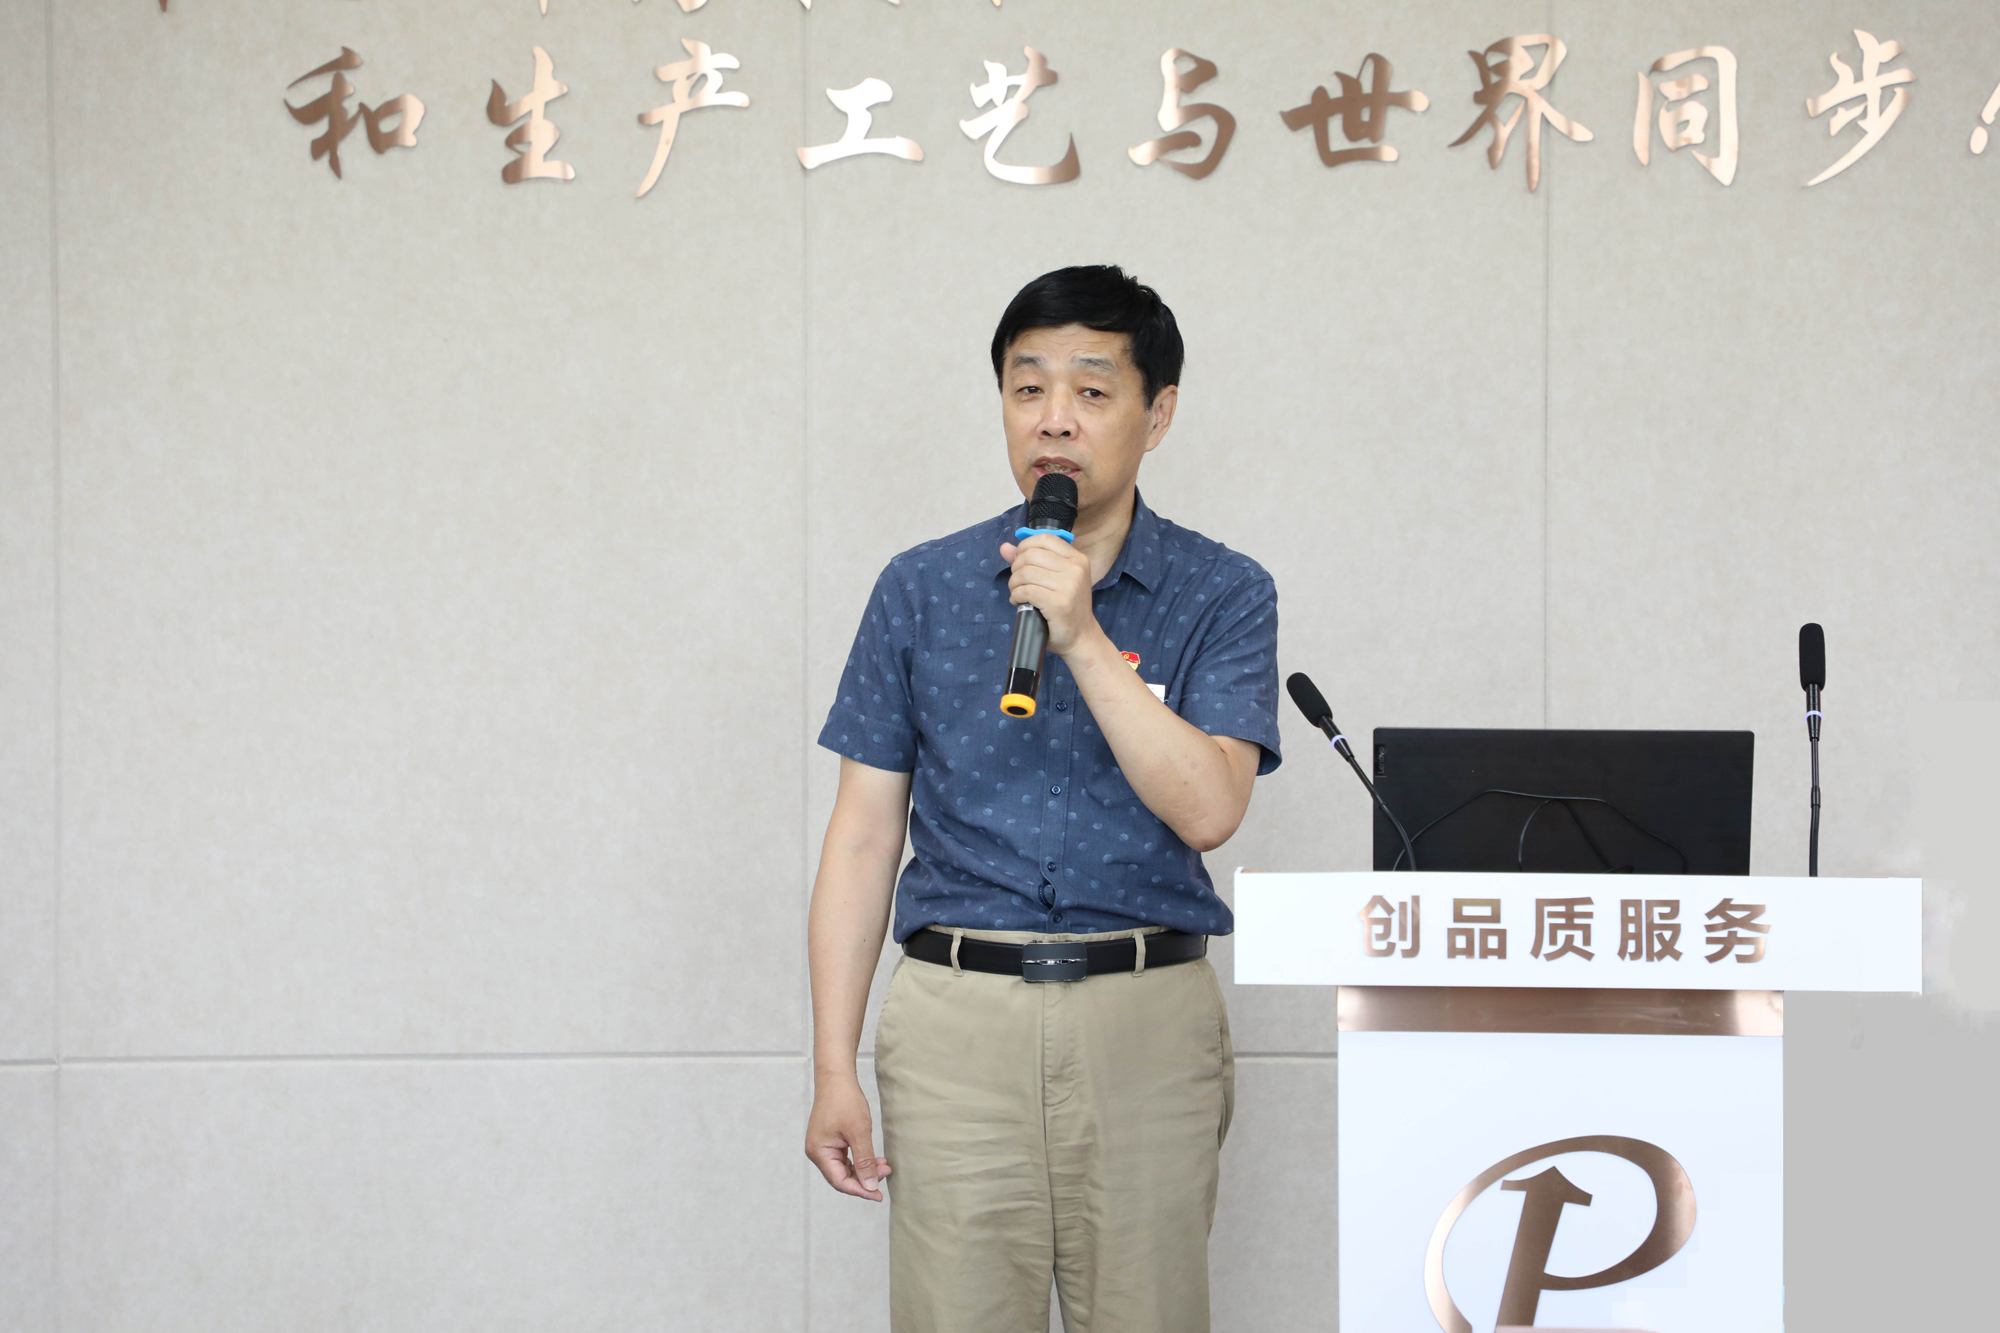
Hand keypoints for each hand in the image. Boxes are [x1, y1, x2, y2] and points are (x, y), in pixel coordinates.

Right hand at [806, 1073, 889, 1200]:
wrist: (837, 1077)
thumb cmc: (845, 1100)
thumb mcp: (859, 1132)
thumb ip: (864, 1161)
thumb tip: (870, 1186)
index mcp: (819, 1152)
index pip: (840, 1181)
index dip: (860, 1190)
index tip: (879, 1195)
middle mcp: (818, 1152)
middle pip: (842, 1177)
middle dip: (864, 1179)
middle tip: (886, 1172)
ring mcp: (823, 1146)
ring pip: (845, 1168)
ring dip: (864, 1170)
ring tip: (884, 1165)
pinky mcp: (830, 1140)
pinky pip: (846, 1158)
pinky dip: (860, 1160)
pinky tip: (875, 1159)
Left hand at [999, 534, 1101, 657]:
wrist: (1081, 637)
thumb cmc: (1067, 607)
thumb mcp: (1055, 579)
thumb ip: (1031, 560)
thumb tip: (1005, 547)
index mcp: (1077, 559)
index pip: (1045, 539)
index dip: (1025, 547)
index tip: (1020, 561)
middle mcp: (1076, 569)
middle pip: (1031, 555)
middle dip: (1016, 568)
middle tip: (1017, 582)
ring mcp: (1069, 586)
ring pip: (1026, 573)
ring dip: (1014, 584)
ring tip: (1017, 593)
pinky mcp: (1059, 603)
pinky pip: (1026, 590)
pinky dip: (1016, 596)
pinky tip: (1019, 602)